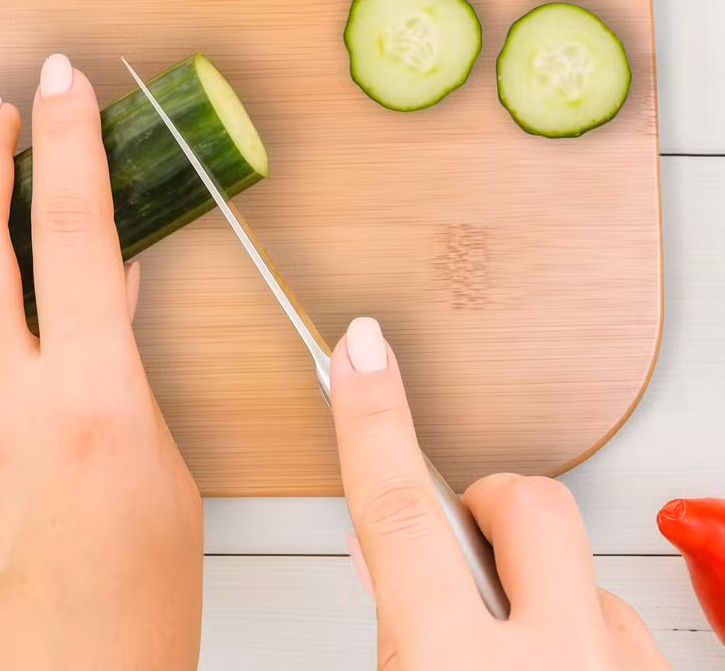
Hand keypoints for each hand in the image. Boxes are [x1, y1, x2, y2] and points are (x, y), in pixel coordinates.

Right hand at [331, 317, 668, 669]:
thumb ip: (397, 634)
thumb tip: (385, 561)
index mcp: (456, 669)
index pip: (399, 511)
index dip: (374, 417)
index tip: (364, 349)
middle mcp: (558, 664)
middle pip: (525, 503)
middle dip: (488, 505)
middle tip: (461, 557)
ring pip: (584, 571)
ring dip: (542, 591)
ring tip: (513, 651)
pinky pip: (622, 624)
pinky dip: (587, 637)